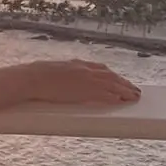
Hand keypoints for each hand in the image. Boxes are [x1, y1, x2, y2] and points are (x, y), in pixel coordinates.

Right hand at [26, 59, 140, 104]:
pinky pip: (106, 95)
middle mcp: (85, 70)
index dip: (112, 75)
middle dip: (124, 83)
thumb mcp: (51, 70)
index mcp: (77, 64)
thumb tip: (59, 79)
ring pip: (113, 85)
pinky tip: (122, 102)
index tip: (120, 80)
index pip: (101, 68)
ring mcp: (87, 80)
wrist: (31, 78)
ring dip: (125, 90)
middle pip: (111, 76)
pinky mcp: (86, 92)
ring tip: (134, 96)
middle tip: (134, 90)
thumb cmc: (34, 76)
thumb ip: (61, 74)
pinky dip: (116, 98)